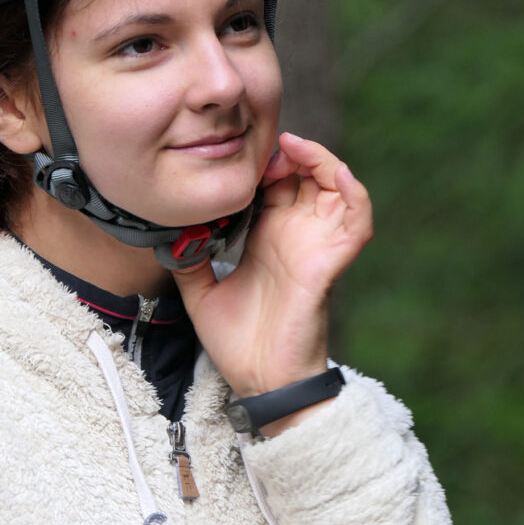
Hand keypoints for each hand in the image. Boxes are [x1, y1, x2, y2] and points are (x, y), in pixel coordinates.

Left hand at [173, 133, 372, 400]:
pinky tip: (334, 173)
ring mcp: (316, 246)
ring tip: (294, 147)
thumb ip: (187, 260)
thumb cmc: (238, 342)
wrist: (259, 381)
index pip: (274, 182)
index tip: (236, 150)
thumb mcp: (200, 292)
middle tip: (263, 143)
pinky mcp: (330, 263)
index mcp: (268, 237)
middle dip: (289, 151)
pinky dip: (353, 192)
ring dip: (321, 160)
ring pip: (337, 186)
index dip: (261, 160)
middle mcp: (295, 235)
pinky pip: (357, 221)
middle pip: (306, 174)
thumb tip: (166, 234)